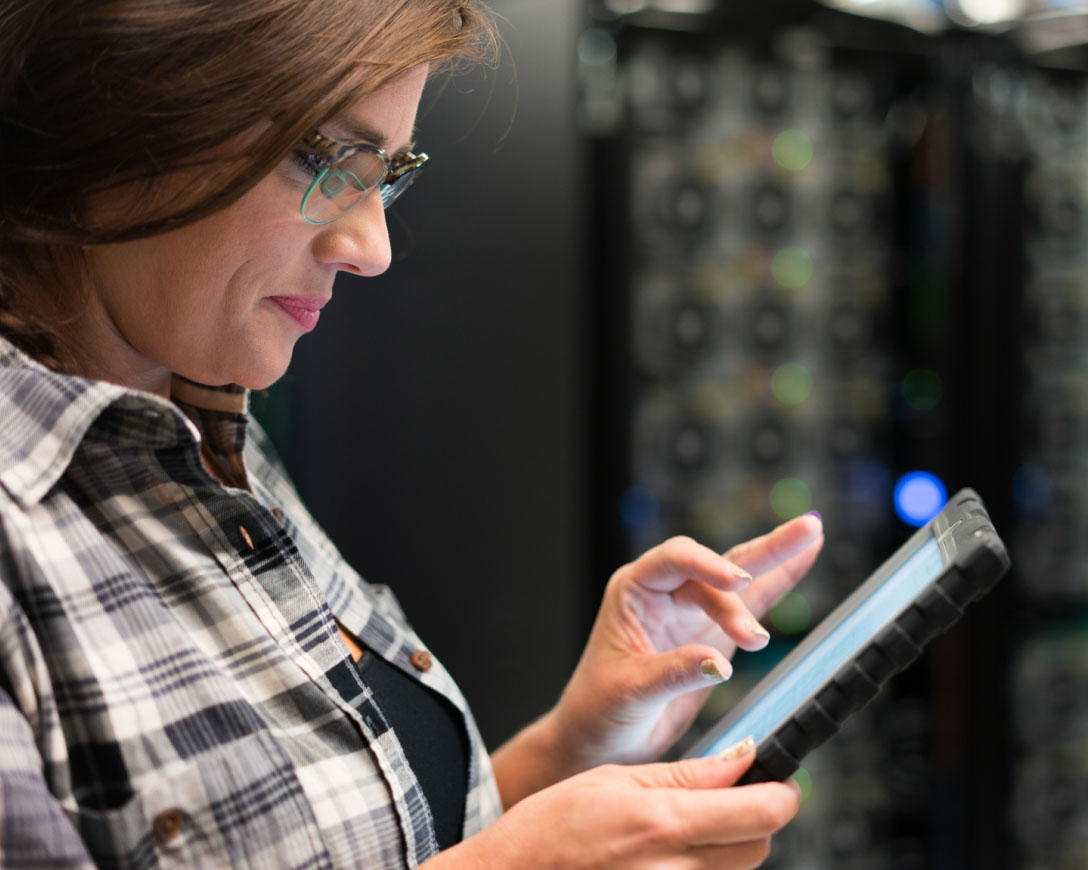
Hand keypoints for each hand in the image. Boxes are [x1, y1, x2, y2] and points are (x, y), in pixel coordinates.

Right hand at [435, 741, 799, 869]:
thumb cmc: (550, 829)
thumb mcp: (615, 781)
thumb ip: (686, 774)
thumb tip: (743, 757)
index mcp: (662, 824)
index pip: (762, 813)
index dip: (781, 792)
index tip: (778, 778)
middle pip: (760, 847)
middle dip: (754, 817)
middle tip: (726, 798)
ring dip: (728, 847)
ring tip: (683, 830)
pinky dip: (702, 869)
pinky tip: (667, 857)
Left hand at [550, 514, 822, 770]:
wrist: (600, 737)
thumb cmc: (599, 709)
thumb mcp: (630, 693)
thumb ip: (674, 673)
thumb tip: (720, 663)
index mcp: (634, 591)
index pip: (674, 560)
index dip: (708, 565)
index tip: (739, 583)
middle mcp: (663, 592)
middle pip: (716, 562)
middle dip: (759, 551)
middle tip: (802, 536)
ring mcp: (689, 610)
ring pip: (738, 578)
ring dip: (775, 562)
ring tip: (812, 536)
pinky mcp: (711, 633)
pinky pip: (750, 603)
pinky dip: (778, 582)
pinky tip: (804, 557)